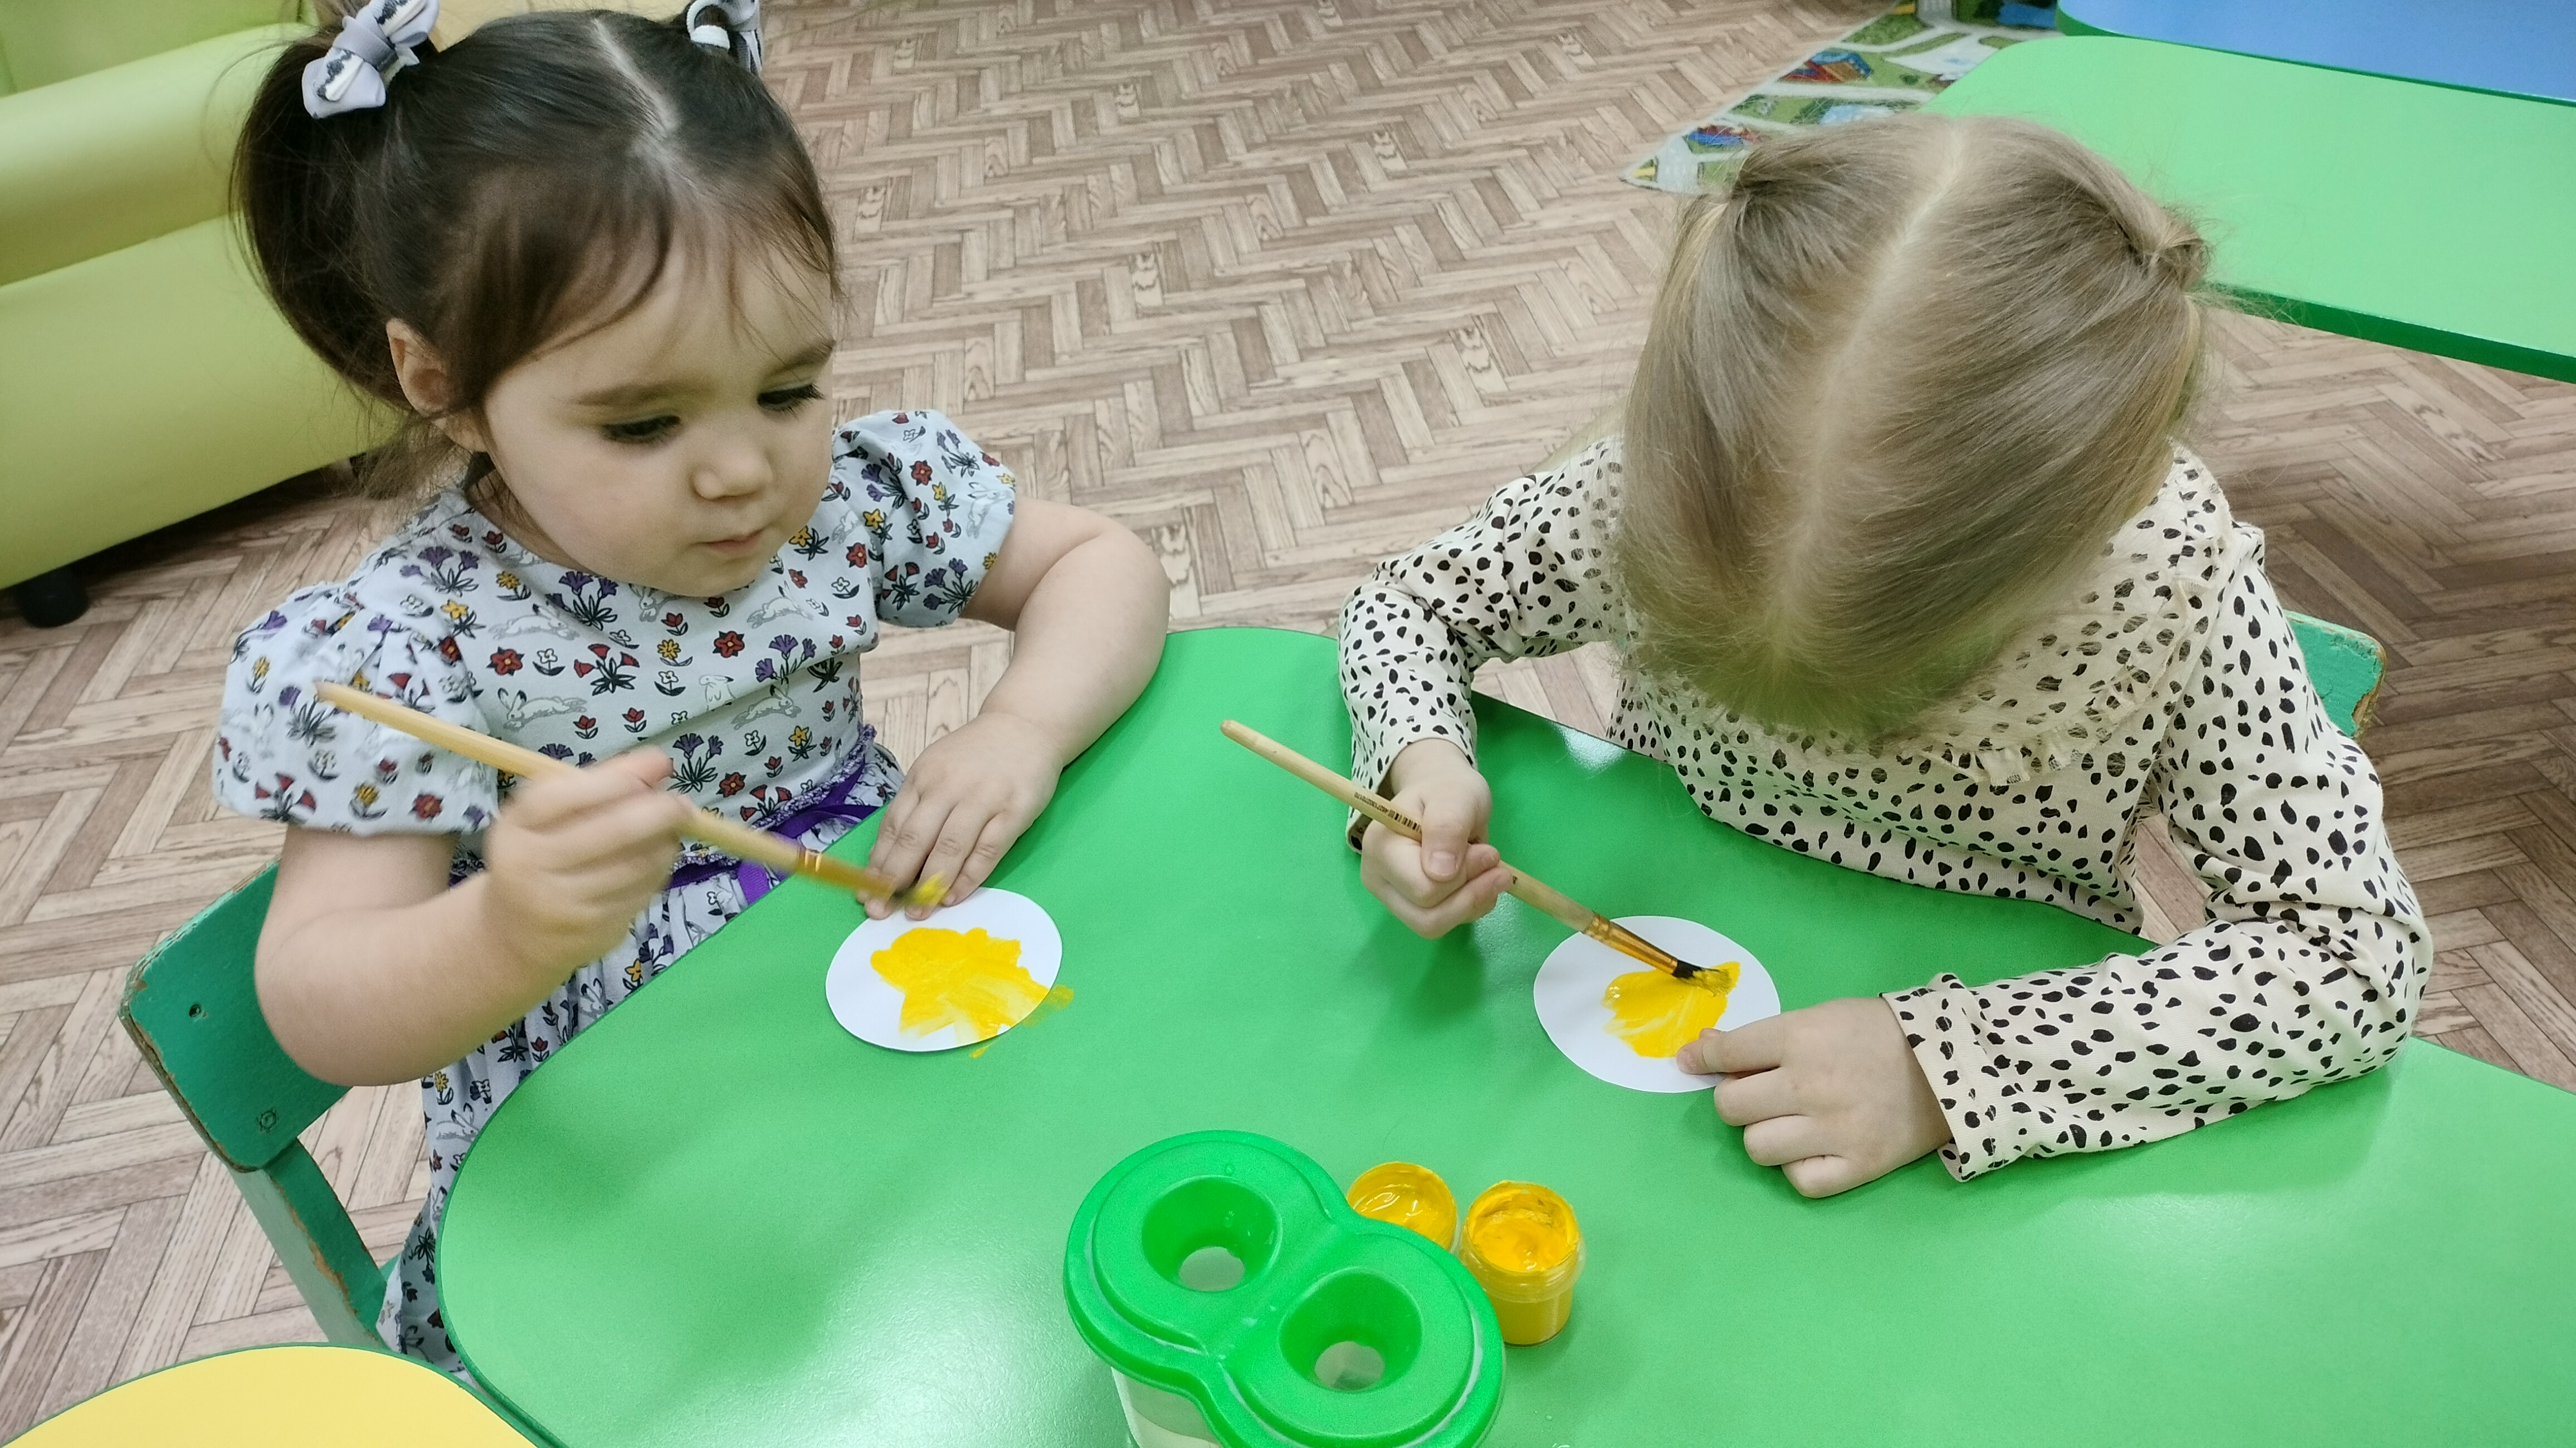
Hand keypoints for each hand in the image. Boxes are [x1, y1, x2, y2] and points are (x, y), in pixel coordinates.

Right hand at [478, 751, 692, 986]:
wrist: (517, 935)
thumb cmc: (540, 858)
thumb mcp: (546, 819)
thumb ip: (594, 786)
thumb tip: (657, 764)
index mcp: (516, 829)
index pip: (565, 795)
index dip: (620, 777)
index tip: (658, 763)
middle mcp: (533, 867)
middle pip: (613, 830)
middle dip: (660, 810)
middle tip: (682, 803)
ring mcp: (564, 904)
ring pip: (637, 864)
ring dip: (664, 843)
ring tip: (670, 831)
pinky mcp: (594, 930)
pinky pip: (642, 891)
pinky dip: (658, 870)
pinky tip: (655, 860)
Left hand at [865, 711, 1061, 918]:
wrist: (1025, 726)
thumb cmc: (975, 756)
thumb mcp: (936, 770)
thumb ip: (916, 807)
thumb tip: (888, 857)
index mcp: (923, 778)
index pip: (893, 826)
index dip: (878, 863)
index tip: (865, 892)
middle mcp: (948, 787)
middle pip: (915, 839)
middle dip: (894, 879)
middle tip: (881, 910)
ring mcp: (982, 798)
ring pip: (949, 847)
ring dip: (930, 884)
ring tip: (918, 911)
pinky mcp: (1013, 811)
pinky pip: (987, 850)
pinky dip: (969, 877)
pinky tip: (954, 896)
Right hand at [1358, 739, 1512, 936]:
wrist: (1443, 795)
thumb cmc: (1448, 792)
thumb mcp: (1456, 797)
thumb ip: (1447, 827)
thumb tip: (1440, 872)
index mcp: (1381, 847)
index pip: (1423, 888)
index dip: (1463, 876)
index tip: (1489, 852)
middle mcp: (1377, 877)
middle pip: (1426, 916)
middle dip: (1470, 894)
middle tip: (1495, 862)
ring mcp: (1391, 897)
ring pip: (1433, 926)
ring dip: (1472, 904)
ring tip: (1492, 873)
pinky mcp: (1409, 907)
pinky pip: (1442, 924)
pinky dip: (1469, 908)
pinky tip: (1478, 882)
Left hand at [1679, 997, 1951, 1197]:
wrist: (1954, 1065)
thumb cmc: (1877, 1033)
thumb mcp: (1819, 1017)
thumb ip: (1762, 1038)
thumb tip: (1701, 1052)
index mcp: (1799, 1039)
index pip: (1726, 1055)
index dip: (1703, 1060)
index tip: (1694, 1063)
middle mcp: (1809, 1086)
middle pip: (1731, 1108)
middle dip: (1738, 1099)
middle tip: (1762, 1094)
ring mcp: (1833, 1130)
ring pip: (1756, 1148)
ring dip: (1765, 1134)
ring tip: (1791, 1122)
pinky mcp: (1856, 1166)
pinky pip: (1798, 1181)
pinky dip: (1798, 1167)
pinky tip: (1813, 1148)